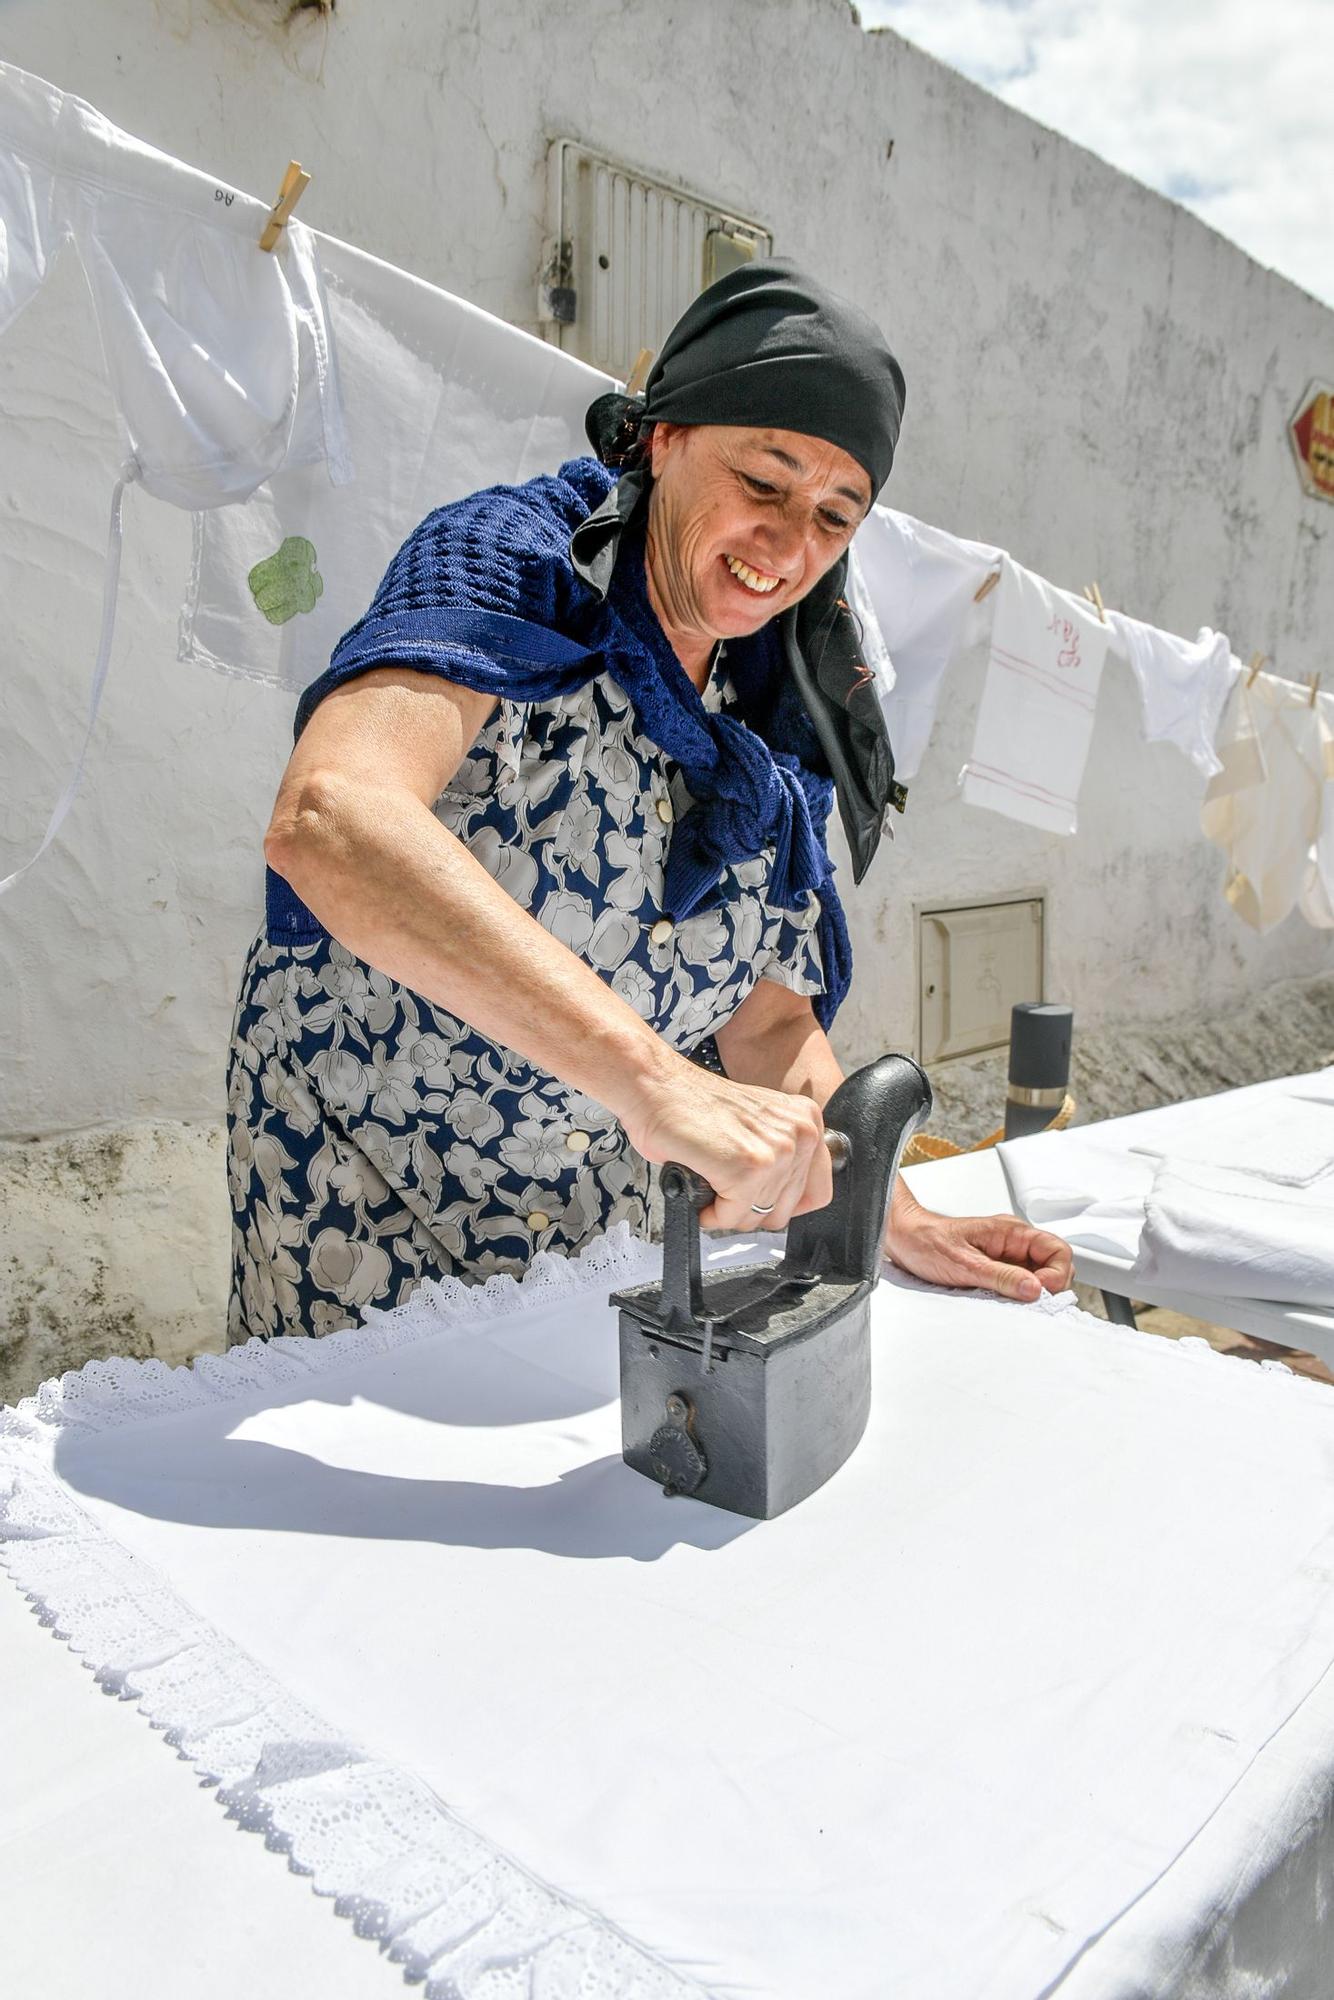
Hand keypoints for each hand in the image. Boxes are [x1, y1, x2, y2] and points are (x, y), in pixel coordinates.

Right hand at [617, 1056, 832, 1234]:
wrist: (656, 1087)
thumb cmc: (692, 1104)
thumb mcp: (758, 1125)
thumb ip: (781, 1155)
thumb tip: (783, 1200)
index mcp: (807, 1120)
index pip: (818, 1193)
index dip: (782, 1204)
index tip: (760, 1199)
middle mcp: (800, 1134)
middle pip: (784, 1211)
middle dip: (749, 1209)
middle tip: (725, 1192)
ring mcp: (777, 1152)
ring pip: (757, 1218)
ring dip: (728, 1211)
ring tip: (710, 1185)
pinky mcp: (747, 1169)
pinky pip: (731, 1216)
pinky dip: (711, 1213)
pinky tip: (701, 1187)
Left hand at [883, 1183, 1073, 1302]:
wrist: (903, 1240)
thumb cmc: (927, 1242)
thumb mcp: (965, 1264)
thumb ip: (1002, 1276)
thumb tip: (1035, 1289)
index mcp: (1011, 1232)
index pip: (1058, 1250)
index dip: (1057, 1274)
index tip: (1040, 1292)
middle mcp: (1013, 1243)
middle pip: (1054, 1267)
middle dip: (1047, 1287)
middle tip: (1026, 1301)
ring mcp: (1005, 1257)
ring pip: (1037, 1279)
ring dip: (1029, 1294)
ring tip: (1009, 1301)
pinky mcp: (995, 1270)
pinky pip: (1017, 1285)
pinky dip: (1014, 1297)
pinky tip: (999, 1301)